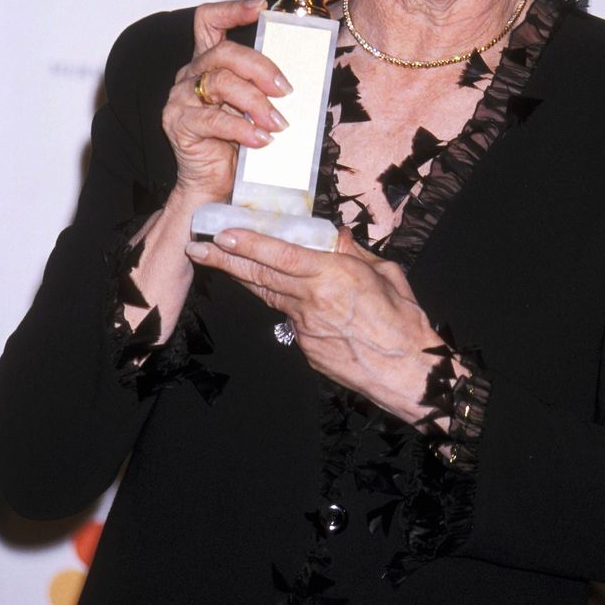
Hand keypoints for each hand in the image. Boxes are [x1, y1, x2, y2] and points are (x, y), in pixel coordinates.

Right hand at [162, 0, 292, 205]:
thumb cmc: (238, 146)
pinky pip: (212, 119)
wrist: (215, 186)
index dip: (232, 10)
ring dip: (256, 102)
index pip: (209, 22)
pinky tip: (261, 139)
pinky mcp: (179, 124)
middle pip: (223, 53)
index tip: (260, 9)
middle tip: (285, 90)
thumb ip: (266, 88)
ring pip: (220, 83)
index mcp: (208, 64)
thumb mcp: (256, 108)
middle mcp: (191, 75)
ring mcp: (181, 98)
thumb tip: (299, 79)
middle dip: (260, 67)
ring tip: (278, 124)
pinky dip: (242, 128)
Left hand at [186, 226, 443, 424]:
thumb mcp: (385, 273)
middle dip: (225, 259)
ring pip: (268, 295)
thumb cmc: (403, 322)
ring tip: (217, 261)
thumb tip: (336, 236)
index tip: (223, 233)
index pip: (281, 254)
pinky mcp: (306, 346)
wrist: (408, 371)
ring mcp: (305, 326)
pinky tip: (276, 293)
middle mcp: (313, 299)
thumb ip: (356, 253)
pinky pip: (288, 317)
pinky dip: (281, 302)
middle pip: (260, 275)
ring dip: (242, 277)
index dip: (248, 243)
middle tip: (196, 248)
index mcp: (334, 275)